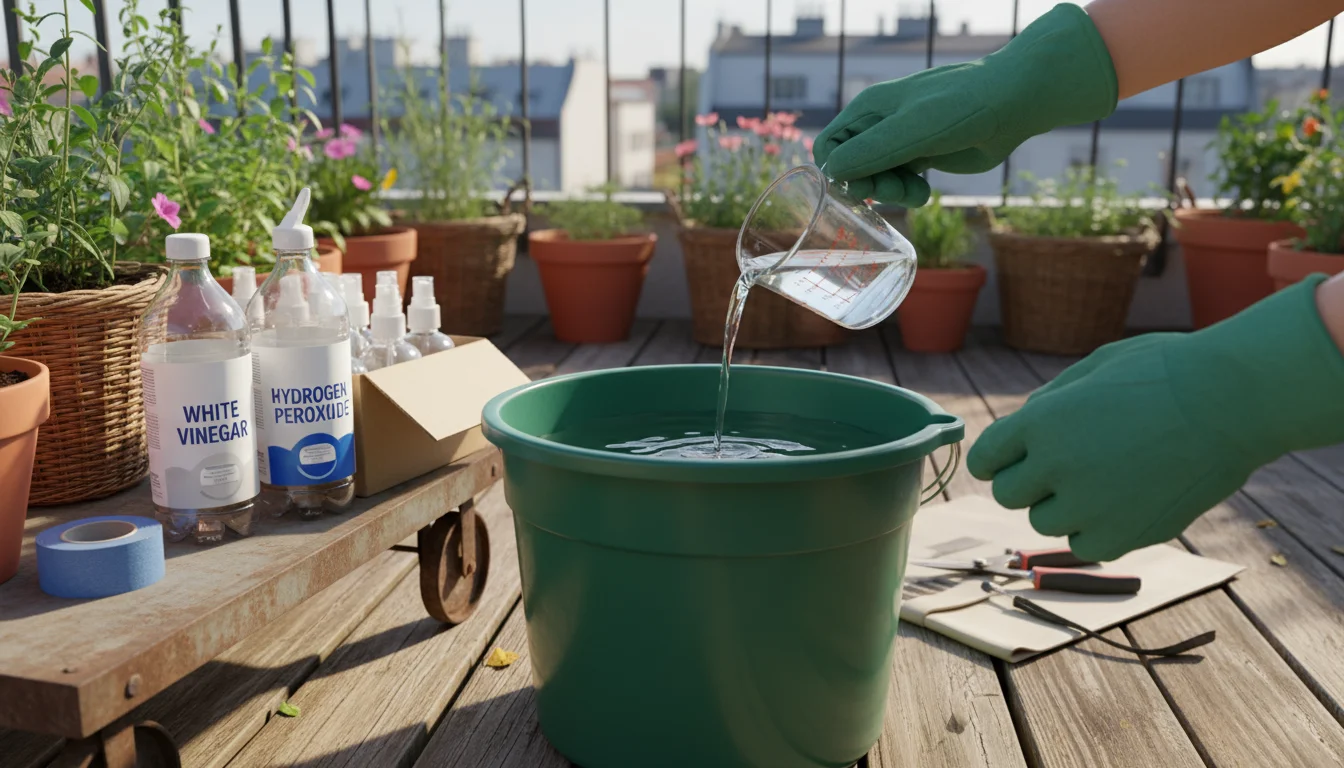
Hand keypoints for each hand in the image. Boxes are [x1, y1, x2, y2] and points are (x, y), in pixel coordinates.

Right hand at [812, 4, 1116, 206]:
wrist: (1013, 103)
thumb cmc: (962, 107)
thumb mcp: (911, 130)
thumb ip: (869, 152)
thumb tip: (832, 173)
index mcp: (868, 110)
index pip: (829, 146)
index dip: (837, 171)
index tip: (860, 187)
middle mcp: (880, 125)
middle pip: (852, 167)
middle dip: (869, 186)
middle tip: (894, 191)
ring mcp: (902, 141)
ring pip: (877, 179)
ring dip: (891, 193)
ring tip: (916, 193)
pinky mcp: (923, 155)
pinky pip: (901, 183)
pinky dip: (909, 194)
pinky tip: (926, 192)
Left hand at [966, 276, 1343, 560]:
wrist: (1233, 400)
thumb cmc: (1166, 372)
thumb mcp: (1095, 368)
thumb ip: (1049, 402)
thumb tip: (1021, 428)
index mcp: (1041, 421)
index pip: (985, 458)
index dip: (997, 458)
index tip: (1012, 458)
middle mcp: (1056, 467)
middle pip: (1008, 495)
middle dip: (1027, 482)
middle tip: (1062, 468)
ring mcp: (1090, 505)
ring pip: (1043, 523)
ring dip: (1062, 506)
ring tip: (1102, 479)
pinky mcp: (1125, 535)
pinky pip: (1083, 546)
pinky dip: (1094, 530)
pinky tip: (1120, 502)